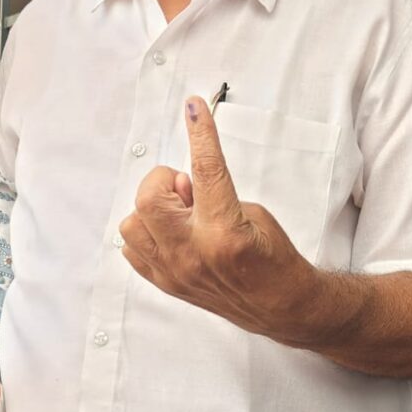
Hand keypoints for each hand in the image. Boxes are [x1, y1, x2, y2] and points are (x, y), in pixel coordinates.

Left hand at [118, 96, 321, 344]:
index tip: (194, 108)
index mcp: (223, 231)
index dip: (200, 133)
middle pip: (148, 198)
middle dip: (163, 182)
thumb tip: (179, 185)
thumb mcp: (253, 213)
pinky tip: (171, 232)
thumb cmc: (272, 257)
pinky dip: (145, 232)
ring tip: (181, 215)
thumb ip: (212, 195)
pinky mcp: (166, 283)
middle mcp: (193, 253)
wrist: (280, 304)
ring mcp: (175, 271)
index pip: (205, 169)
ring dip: (152, 210)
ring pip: (132, 224)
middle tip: (186, 189)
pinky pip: (132, 249)